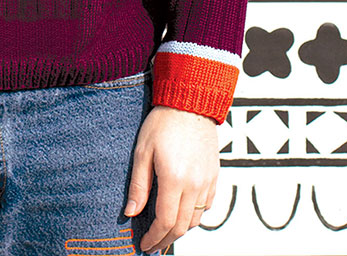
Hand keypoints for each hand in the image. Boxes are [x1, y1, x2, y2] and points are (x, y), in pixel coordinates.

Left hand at [124, 104, 218, 254]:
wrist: (190, 104)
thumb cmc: (163, 123)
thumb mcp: (142, 151)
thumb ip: (139, 185)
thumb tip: (131, 212)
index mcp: (174, 179)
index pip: (164, 221)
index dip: (153, 237)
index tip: (144, 245)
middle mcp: (194, 185)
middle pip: (181, 226)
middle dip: (166, 240)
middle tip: (153, 246)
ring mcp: (207, 182)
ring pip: (195, 219)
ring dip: (179, 230)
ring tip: (164, 233)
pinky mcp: (215, 177)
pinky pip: (207, 207)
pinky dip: (194, 216)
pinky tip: (182, 215)